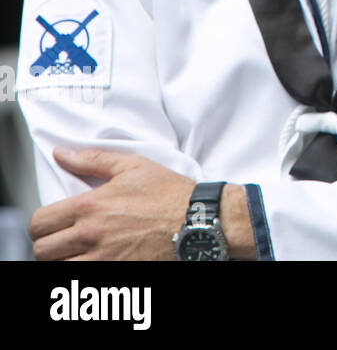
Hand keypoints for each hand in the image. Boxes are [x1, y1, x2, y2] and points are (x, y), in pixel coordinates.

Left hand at [29, 147, 195, 260]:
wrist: (198, 222)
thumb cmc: (170, 195)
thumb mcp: (133, 167)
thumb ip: (93, 159)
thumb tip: (62, 154)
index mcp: (90, 207)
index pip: (40, 223)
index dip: (42, 224)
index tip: (53, 223)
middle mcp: (90, 235)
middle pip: (43, 250)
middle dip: (50, 243)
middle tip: (65, 239)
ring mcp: (101, 259)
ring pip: (57, 267)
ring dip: (63, 260)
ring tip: (78, 252)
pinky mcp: (115, 274)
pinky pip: (79, 280)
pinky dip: (81, 270)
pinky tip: (93, 260)